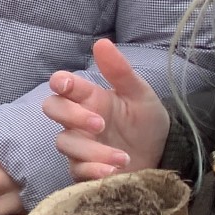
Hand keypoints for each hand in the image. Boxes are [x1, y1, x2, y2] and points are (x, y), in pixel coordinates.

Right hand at [44, 40, 169, 181]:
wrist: (162, 159)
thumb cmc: (146, 124)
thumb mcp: (140, 96)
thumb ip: (120, 72)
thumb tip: (101, 42)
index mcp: (89, 98)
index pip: (61, 84)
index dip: (59, 82)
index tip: (67, 85)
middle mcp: (78, 120)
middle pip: (52, 109)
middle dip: (71, 116)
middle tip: (100, 124)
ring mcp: (78, 145)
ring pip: (64, 143)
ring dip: (92, 150)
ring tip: (123, 158)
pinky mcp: (82, 170)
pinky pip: (75, 171)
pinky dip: (92, 171)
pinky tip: (112, 172)